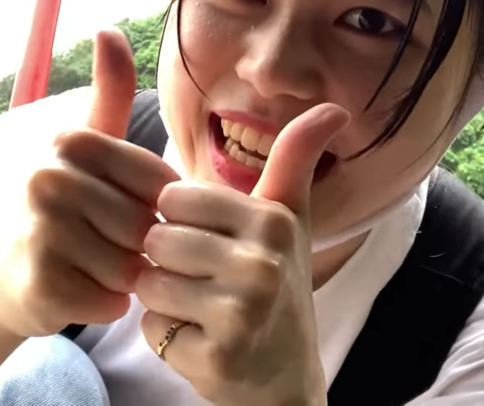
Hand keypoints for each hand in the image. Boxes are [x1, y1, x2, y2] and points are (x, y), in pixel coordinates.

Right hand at [0, 29, 180, 338]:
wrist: (5, 281)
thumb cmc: (63, 210)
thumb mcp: (88, 147)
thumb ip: (108, 94)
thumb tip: (110, 29)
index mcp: (68, 142)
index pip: (160, 184)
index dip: (153, 208)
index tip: (123, 211)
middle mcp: (47, 179)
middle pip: (147, 226)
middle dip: (138, 246)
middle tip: (103, 246)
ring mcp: (39, 232)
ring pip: (132, 266)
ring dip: (124, 277)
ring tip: (91, 268)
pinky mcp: (39, 285)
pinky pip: (112, 300)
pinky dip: (106, 304)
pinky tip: (80, 292)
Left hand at [136, 104, 349, 405]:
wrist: (285, 377)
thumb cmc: (278, 287)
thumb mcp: (290, 220)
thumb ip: (295, 160)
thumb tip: (334, 107)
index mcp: (272, 220)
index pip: (173, 198)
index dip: (178, 223)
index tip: (209, 243)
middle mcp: (262, 263)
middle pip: (157, 240)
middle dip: (167, 263)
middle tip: (206, 282)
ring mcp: (242, 312)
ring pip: (148, 283)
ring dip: (162, 299)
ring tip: (201, 308)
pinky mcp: (218, 355)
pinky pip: (151, 327)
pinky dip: (165, 336)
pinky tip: (200, 339)